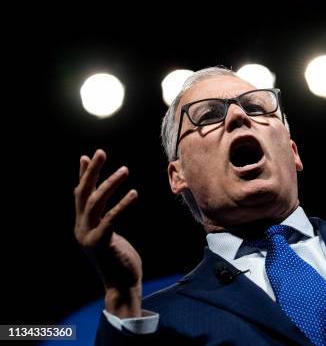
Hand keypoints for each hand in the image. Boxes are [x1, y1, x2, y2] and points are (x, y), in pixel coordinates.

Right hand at [73, 149, 142, 317]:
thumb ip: (104, 217)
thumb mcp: (109, 233)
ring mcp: (88, 236)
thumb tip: (104, 200)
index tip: (87, 156)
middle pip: (83, 194)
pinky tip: (134, 193)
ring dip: (109, 184)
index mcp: (82, 225)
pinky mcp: (100, 244)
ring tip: (124, 169)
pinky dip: (121, 205)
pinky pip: (110, 219)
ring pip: (95, 203)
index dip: (83, 175)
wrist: (122, 285)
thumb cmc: (120, 258)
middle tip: (100, 152)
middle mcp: (81, 228)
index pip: (80, 194)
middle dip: (91, 171)